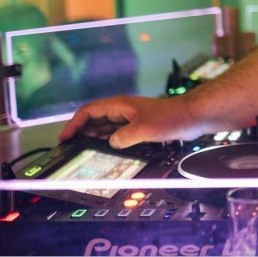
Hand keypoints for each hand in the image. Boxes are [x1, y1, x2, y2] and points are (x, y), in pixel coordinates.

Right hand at [58, 95, 200, 148]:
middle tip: (70, 146)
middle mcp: (123, 110)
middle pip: (94, 119)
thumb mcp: (143, 129)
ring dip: (94, 137)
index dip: (74, 124)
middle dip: (81, 132)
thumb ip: (123, 137)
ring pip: (105, 127)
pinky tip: (107, 150)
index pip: (89, 111)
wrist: (192, 117)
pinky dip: (109, 141)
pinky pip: (118, 134)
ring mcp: (131, 118)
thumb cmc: (172, 117)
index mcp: (120, 106)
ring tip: (83, 150)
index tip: (65, 136)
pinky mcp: (140, 126)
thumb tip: (111, 143)